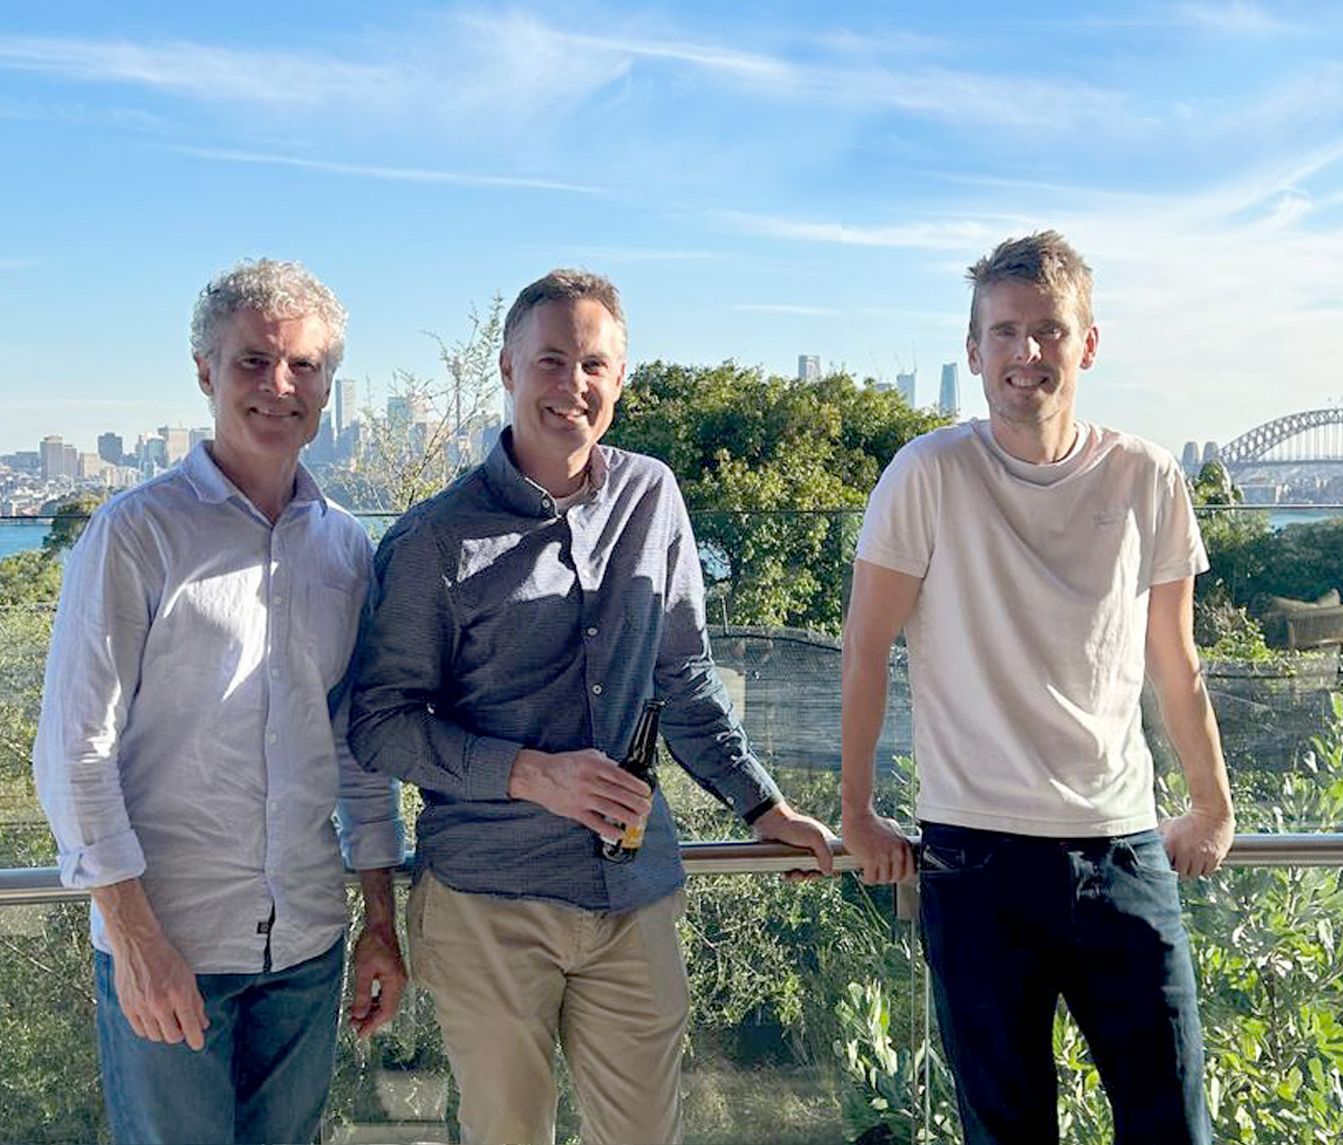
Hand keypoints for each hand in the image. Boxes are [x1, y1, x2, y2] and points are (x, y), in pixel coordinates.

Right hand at [108, 929, 208, 1049]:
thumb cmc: (166, 959)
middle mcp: (160, 1003)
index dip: (196, 1039)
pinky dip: (148, 1029)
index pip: (190, 1026)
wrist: (138, 945)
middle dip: (180, 1033)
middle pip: (172, 1036)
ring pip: (155, 1036)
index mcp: (179, 994)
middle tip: (181, 1024)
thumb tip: (202, 1024)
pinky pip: (140, 1031)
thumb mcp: (188, 977)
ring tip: (166, 1018)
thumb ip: (195, 1002)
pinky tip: (152, 1018)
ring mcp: (141, 1007)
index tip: (198, 1044)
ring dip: (163, 1031)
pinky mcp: (127, 1008)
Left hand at [348, 921, 406, 1037]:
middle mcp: (400, 982)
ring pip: (386, 1003)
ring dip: (371, 1011)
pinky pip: (385, 994)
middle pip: (388, 1010)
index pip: (386, 1012)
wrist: (380, 925)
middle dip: (371, 1020)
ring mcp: (397, 978)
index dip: (372, 1025)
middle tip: (353, 1027)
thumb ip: (362, 994)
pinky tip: (362, 1003)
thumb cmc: (372, 944)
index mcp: (395, 983)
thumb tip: (359, 1016)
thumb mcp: (363, 970)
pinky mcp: (393, 974)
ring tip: (354, 1016)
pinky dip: (373, 1001)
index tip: (359, 1034)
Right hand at [508, 747, 651, 839]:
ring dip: (625, 816)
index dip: (635, 784)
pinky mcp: (574, 811)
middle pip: (617, 793)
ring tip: (637, 820)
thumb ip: (604, 761)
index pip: (619, 776)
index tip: (646, 791)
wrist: (537, 776)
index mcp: (593, 765)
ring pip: (608, 808)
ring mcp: (581, 797)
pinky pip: (594, 822)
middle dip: (635, 802)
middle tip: (646, 807)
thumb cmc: (563, 765)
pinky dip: (607, 829)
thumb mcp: (585, 755)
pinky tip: (618, 833)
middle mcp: (588, 781)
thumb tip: (620, 768)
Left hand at [752, 800, 836, 879]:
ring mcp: (800, 853)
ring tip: (792, 874)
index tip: (822, 873)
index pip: (833, 860)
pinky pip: (791, 872)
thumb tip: (829, 873)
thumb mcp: (815, 837)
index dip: (830, 870)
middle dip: (811, 875)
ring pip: (804, 872)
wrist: (771, 823)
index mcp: (824, 843)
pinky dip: (789, 876)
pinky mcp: (788, 857)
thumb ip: (826, 854)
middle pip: (818, 870)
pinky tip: (785, 875)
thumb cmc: (794, 826)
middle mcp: (813, 849)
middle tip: (804, 874)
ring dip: (799, 877)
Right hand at [841, 806, 914, 884]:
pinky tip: (864, 874)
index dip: (900, 876)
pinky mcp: (870, 860)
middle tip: (879, 873)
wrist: (857, 815)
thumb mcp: (893, 829)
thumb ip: (899, 843)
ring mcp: (884, 856)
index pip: (910, 872)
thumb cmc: (873, 821)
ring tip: (870, 872)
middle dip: (887, 877)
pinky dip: (867, 879)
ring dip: (876, 878)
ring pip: (883, 880)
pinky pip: (871, 879)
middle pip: (896, 878)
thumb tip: (903, 857)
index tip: (893, 875)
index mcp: (904, 845)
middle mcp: (897, 852)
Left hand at [1160, 808, 1234, 877]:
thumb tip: (1149, 847)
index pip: (1164, 865)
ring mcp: (1201, 856)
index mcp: (1172, 844)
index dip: (1165, 866)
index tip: (1166, 863)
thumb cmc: (1187, 820)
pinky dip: (1202, 869)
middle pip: (1180, 873)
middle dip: (1178, 870)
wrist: (1211, 812)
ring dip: (1191, 871)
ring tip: (1189, 864)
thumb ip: (1159, 838)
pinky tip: (1199, 862)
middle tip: (1178, 865)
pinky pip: (1207, 871)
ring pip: (1194, 874)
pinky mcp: (1215, 858)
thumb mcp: (1168, 826)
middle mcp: (1186, 852)